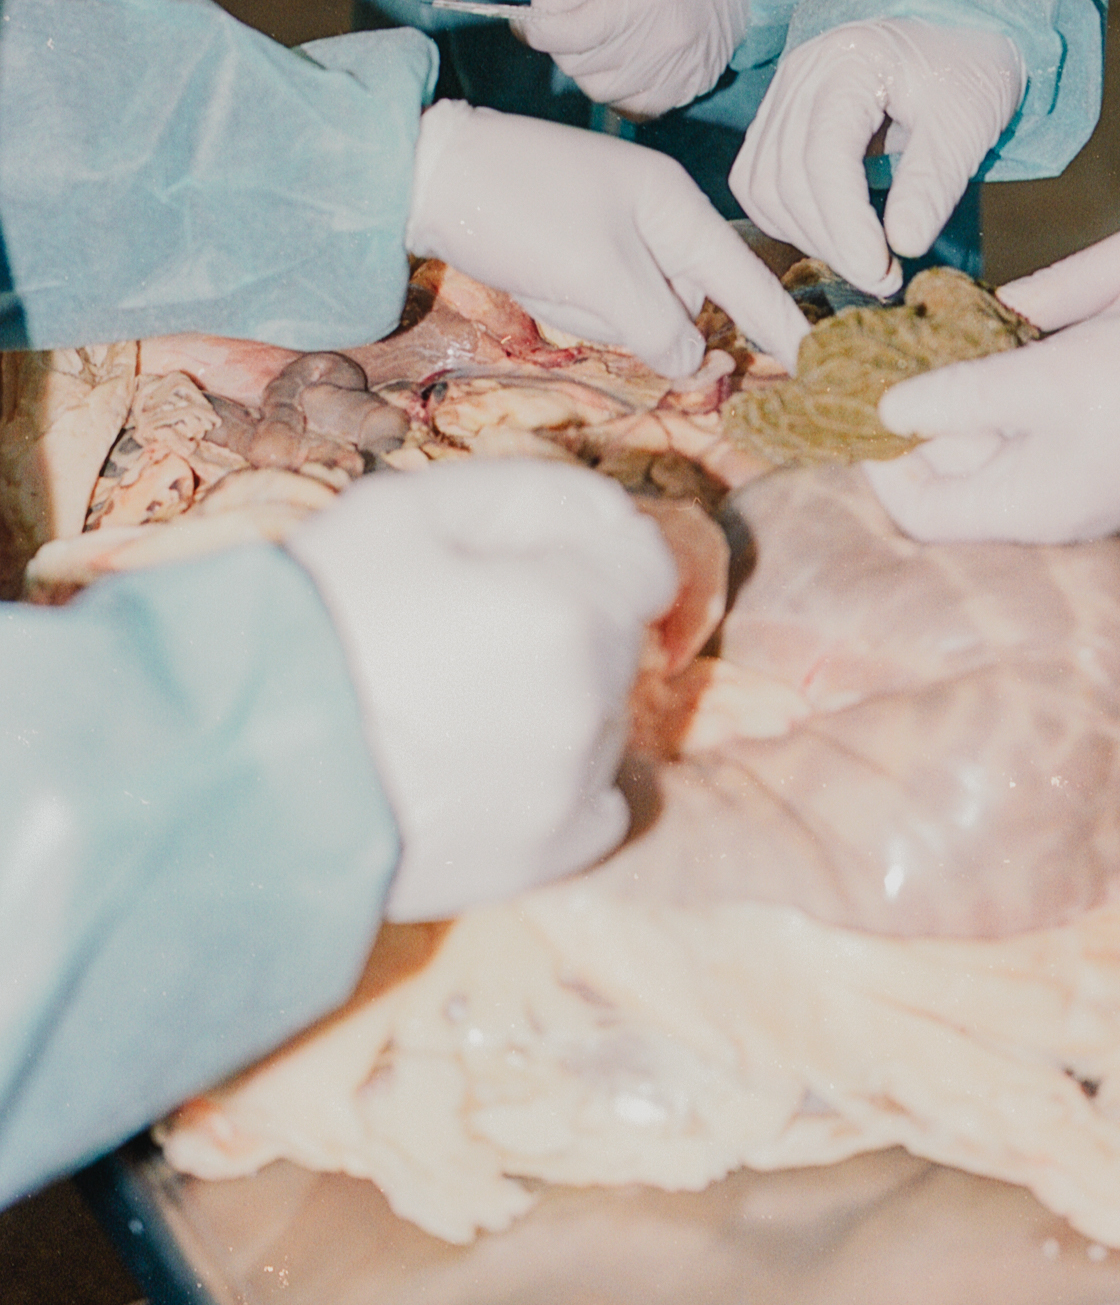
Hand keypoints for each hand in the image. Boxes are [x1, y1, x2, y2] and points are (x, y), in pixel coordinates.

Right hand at [285, 458, 676, 917]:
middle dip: (563, 623)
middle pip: (617, 641)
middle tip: (459, 633)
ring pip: (603, 719)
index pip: (645, 566)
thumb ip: (534, 495)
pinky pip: (595, 804)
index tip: (523, 568)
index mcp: (568, 608)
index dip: (584, 555)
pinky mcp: (544, 860)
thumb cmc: (319, 620)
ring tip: (453, 704)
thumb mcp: (412, 508)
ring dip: (557, 701)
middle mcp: (589, 703)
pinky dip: (557, 781)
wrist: (237, 767)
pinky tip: (482, 767)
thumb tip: (614, 516)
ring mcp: (571, 789)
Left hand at [406, 101, 807, 374]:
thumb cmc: (518, 211)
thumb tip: (689, 364)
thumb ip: (654, 324)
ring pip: (634, 306)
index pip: (740, 276)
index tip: (812, 357)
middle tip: (571, 287)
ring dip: (591, 309)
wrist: (426, 173)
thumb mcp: (594, 275)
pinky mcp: (578, 245)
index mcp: (673, 204)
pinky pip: (596, 295)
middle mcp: (655, 214)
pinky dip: (569, 299)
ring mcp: (615, 228)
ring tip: (542, 273)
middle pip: (680, 299)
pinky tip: (532, 274)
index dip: (774, 321)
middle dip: (633, 315)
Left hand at [522, 0, 752, 117]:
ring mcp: (683, 67)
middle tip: (567, 25)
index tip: (532, 23)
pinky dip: (617, 89)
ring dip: (587, 70)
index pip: (575, 30)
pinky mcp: (691, 86)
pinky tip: (623, 62)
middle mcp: (671, 36)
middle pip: (584, 65)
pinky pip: (634, 106)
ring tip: (598, 41)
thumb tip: (540, 13)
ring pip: (603, 91)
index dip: (541, 29)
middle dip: (562, 47)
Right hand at [729, 19, 1024, 294]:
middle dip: (830, 241)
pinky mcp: (779, 115)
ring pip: (762, 184)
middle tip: (883, 279)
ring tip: (863, 259)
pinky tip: (834, 235)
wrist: (958, 27)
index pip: (823, 156)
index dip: (845, 225)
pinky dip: (788, 218)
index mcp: (849, 63)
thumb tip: (902, 247)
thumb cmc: (969, 69)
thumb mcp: (966, 124)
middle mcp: (801, 73)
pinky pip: (758, 179)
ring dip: (806, 234)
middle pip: (786, 177)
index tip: (882, 271)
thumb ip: (932, 183)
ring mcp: (783, 92)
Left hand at [862, 308, 1119, 544]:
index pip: (918, 510)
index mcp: (1027, 506)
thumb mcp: (1043, 378)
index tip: (861, 400)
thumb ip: (959, 396)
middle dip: (915, 425)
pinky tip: (996, 354)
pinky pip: (1026, 439)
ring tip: (937, 349)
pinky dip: (1000, 401)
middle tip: (891, 362)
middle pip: (949, 484)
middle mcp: (1047, 510)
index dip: (877, 460)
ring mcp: (1076, 488)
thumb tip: (886, 411)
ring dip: (958, 405)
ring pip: (987, 455)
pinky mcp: (1099, 460)